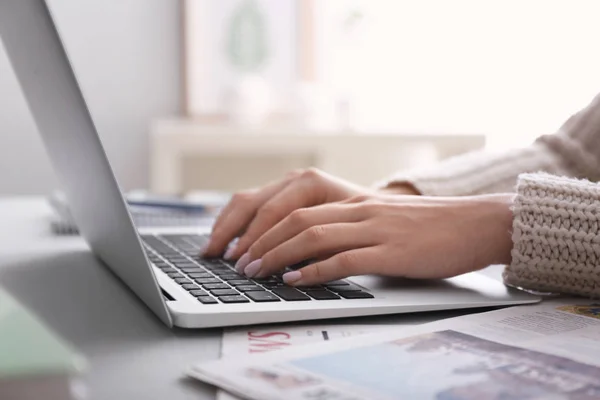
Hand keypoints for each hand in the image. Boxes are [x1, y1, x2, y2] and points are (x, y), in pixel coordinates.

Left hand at [235, 193, 514, 285]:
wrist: (475, 224)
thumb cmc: (430, 228)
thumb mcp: (384, 220)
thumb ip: (352, 228)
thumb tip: (313, 250)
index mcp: (355, 202)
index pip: (295, 208)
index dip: (263, 226)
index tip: (243, 245)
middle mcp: (359, 210)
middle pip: (295, 219)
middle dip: (260, 241)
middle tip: (238, 262)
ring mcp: (375, 229)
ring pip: (312, 235)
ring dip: (277, 255)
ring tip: (255, 272)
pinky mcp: (391, 252)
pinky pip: (343, 259)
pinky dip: (314, 271)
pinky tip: (295, 281)